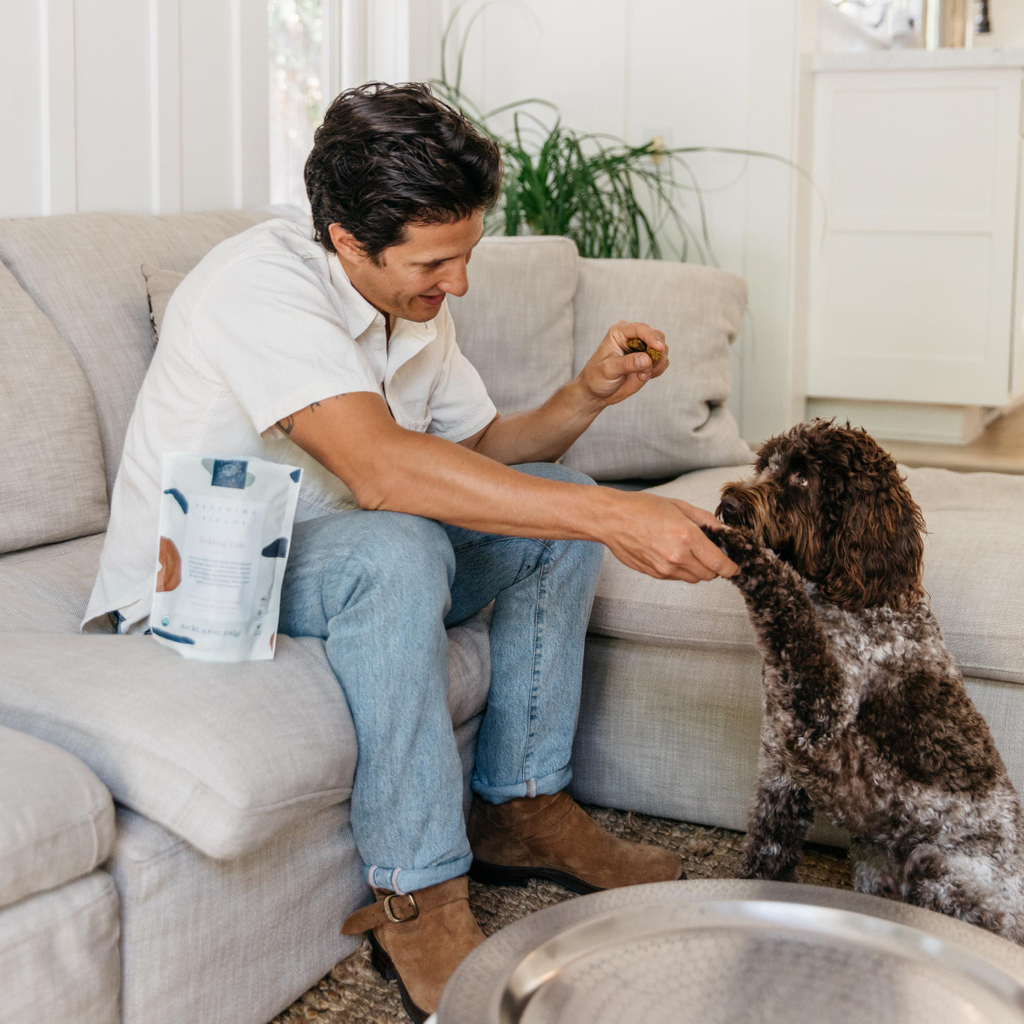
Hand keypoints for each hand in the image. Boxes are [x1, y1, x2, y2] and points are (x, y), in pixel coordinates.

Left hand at [577, 321, 668, 407]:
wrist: (597, 392)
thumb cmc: (597, 377)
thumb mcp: (609, 369)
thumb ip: (627, 363)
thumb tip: (647, 359)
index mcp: (620, 332)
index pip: (642, 329)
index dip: (652, 338)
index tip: (659, 349)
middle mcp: (634, 337)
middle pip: (657, 337)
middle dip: (657, 353)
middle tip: (648, 369)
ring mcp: (643, 349)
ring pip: (663, 350)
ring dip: (658, 364)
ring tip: (642, 375)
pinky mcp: (648, 361)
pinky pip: (663, 362)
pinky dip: (658, 370)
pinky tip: (644, 377)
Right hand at [602, 491, 738, 582]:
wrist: (612, 519)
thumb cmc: (642, 508)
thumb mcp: (679, 506)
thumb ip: (706, 520)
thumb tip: (725, 532)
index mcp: (687, 536)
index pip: (719, 563)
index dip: (731, 567)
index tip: (734, 566)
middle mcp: (677, 557)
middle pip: (709, 575)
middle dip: (714, 566)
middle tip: (710, 553)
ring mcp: (665, 568)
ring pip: (693, 579)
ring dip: (697, 569)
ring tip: (687, 551)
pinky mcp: (654, 574)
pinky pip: (677, 578)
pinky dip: (681, 569)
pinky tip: (671, 553)